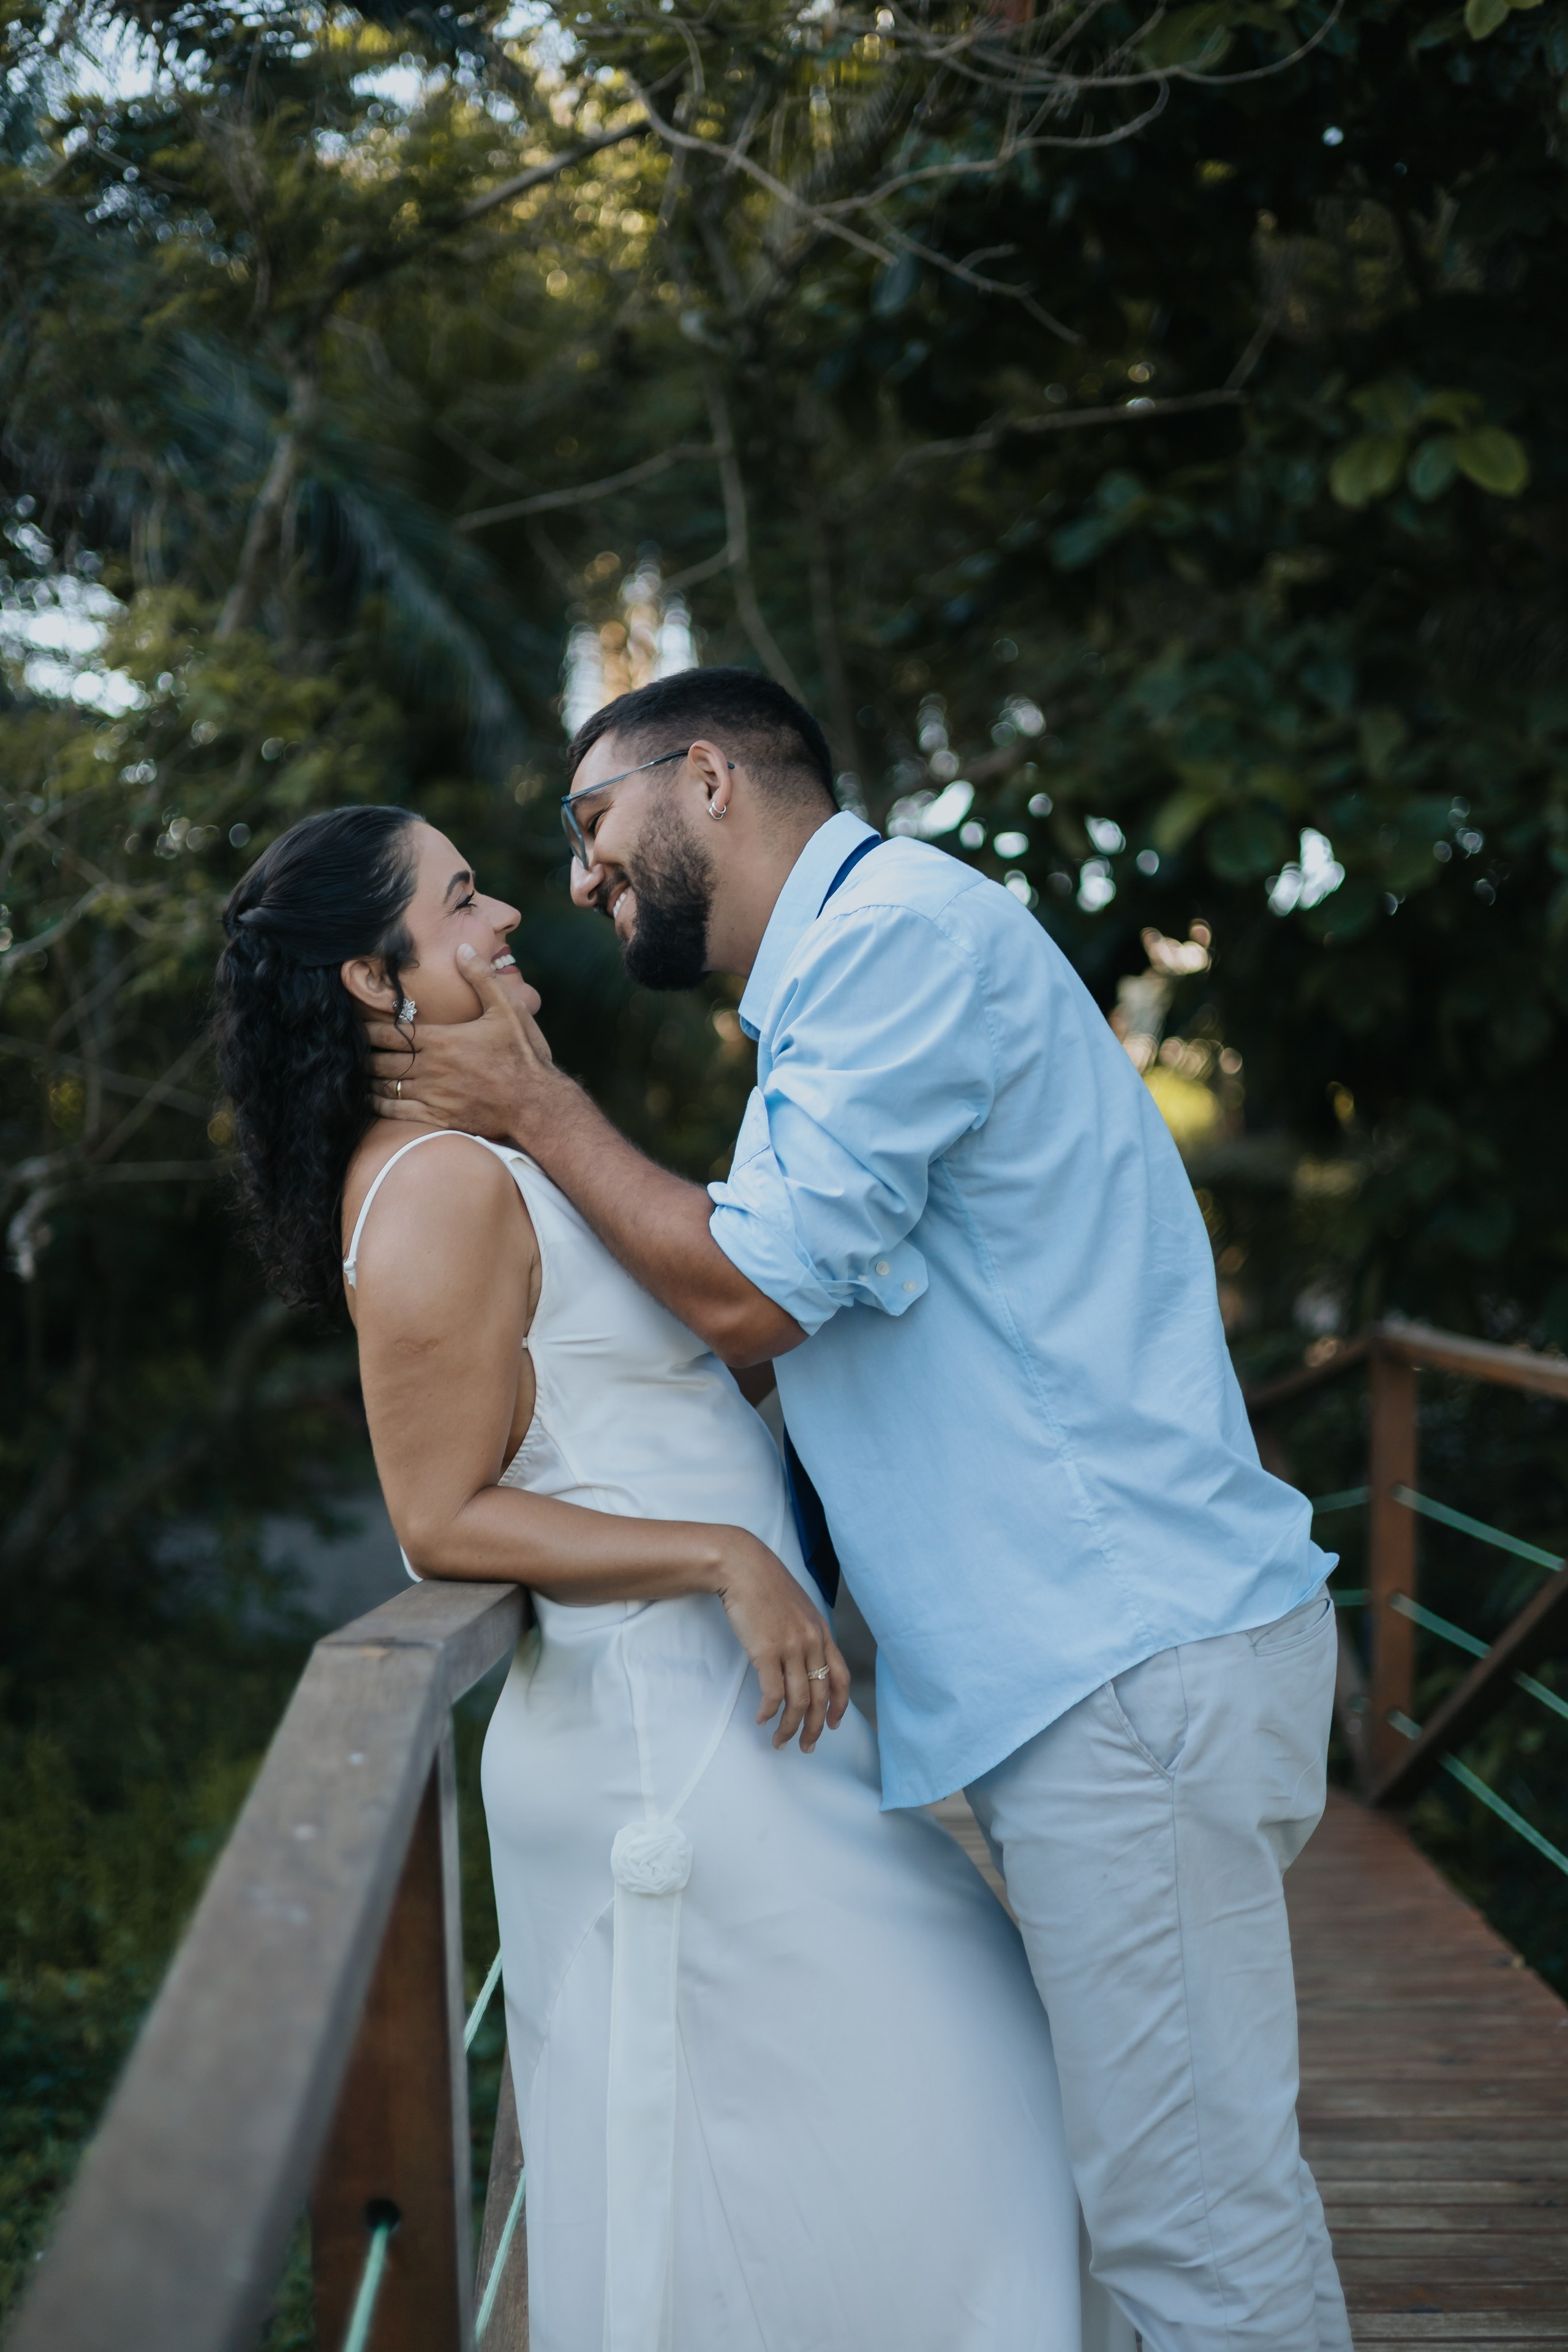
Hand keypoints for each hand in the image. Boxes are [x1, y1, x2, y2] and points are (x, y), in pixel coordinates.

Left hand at [367, 947, 559, 1140]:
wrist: (537, 1104)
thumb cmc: (524, 1055)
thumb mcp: (508, 1009)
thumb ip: (482, 978)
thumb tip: (462, 949)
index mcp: (442, 1040)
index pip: (392, 1032)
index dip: (368, 1027)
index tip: (356, 1022)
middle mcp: (431, 1068)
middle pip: (382, 1059)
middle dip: (363, 1053)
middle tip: (349, 1047)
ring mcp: (433, 1095)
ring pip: (386, 1086)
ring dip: (368, 1078)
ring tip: (356, 1071)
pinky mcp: (439, 1117)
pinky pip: (398, 1112)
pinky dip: (379, 1104)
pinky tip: (372, 1099)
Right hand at [708, 1529, 850, 1751]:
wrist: (742, 1566)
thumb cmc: (765, 1584)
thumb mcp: (797, 1607)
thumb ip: (804, 1632)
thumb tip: (802, 1659)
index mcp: (822, 1631)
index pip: (842, 1677)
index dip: (840, 1705)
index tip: (834, 1725)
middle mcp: (812, 1641)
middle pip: (822, 1696)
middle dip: (816, 1727)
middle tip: (807, 1747)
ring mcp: (790, 1647)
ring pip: (799, 1700)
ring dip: (790, 1727)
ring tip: (780, 1741)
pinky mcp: (766, 1651)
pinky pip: (772, 1693)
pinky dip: (768, 1712)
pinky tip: (762, 1719)